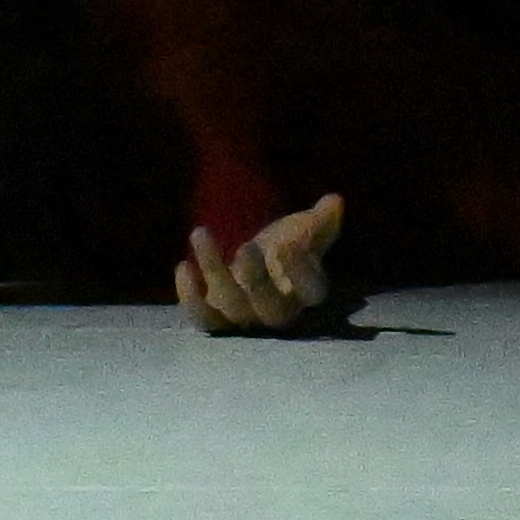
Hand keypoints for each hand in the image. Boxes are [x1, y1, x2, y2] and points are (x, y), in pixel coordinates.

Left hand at [176, 194, 354, 335]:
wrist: (260, 264)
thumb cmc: (287, 246)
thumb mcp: (306, 229)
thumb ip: (321, 219)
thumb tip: (334, 201)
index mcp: (306, 291)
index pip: (313, 292)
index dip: (302, 274)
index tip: (289, 246)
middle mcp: (278, 311)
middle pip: (271, 308)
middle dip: (257, 279)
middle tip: (246, 246)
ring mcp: (246, 317)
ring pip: (231, 308)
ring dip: (214, 271)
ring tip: (201, 232)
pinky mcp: (217, 315)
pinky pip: (204, 319)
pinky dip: (190, 298)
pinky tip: (184, 266)